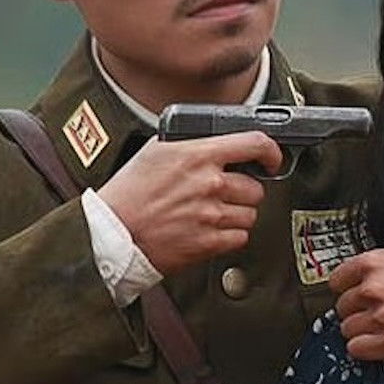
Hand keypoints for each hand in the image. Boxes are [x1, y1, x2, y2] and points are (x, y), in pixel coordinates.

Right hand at [97, 132, 281, 275]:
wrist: (112, 233)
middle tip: (224, 194)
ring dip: (237, 215)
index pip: (254, 143)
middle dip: (243, 191)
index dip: (271, 151)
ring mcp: (211, 215)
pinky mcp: (209, 243)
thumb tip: (209, 140)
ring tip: (214, 214)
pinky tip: (211, 230)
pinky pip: (240, 238)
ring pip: (250, 214)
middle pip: (256, 187)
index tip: (271, 159)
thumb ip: (189, 143)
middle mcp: (209, 184)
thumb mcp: (155, 151)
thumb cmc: (128, 194)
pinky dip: (230, 236)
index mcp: (198, 155)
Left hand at [329, 248, 383, 359]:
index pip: (337, 280)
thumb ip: (380, 268)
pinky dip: (365, 348)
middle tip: (373, 311)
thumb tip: (360, 280)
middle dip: (356, 310)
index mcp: (376, 263)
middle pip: (342, 306)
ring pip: (348, 329)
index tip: (351, 294)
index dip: (346, 289)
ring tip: (379, 327)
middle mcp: (376, 288)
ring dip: (361, 330)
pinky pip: (358, 349)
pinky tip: (378, 342)